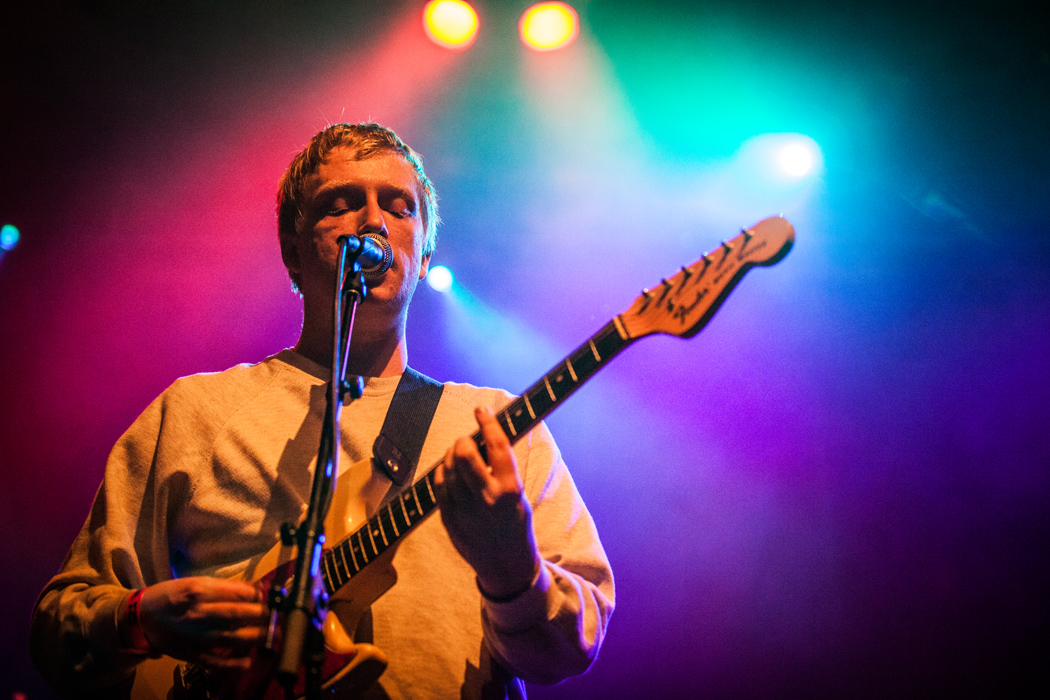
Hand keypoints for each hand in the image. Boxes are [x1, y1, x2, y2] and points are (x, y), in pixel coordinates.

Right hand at [138, 577, 268, 668]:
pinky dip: (234, 664)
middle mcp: (200, 613)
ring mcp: (197, 636)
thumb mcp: (197, 583)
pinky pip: (217, 662)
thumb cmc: (173, 596)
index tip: (274, 596)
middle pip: (239, 614)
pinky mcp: (192, 654)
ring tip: (274, 635)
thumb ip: (225, 587)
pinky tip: (249, 661)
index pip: (239, 592)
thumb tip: (256, 589)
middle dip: (264, 614)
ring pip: (233, 637)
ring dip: (257, 637)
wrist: (142, 617)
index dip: (261, 595)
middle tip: (280, 615)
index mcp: (201, 591)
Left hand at [435, 406, 541, 600]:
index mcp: (510, 489)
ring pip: (448, 468)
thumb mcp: (518, 495)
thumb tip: (485, 439)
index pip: (497, 445)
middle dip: (463, 442)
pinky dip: (442, 473)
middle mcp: (487, 499)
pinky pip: (438, 486)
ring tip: (459, 458)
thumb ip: (502, 471)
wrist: (507, 566)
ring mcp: (465, 510)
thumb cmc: (515, 525)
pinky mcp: (450, 519)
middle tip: (465, 443)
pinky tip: (448, 473)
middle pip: (464, 454)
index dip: (488, 422)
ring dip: (451, 456)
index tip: (481, 410)